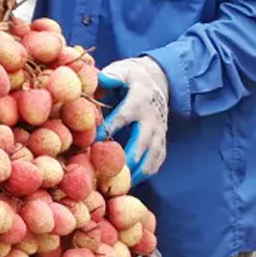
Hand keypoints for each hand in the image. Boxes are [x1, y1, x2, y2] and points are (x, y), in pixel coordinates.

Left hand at [96, 57, 169, 181]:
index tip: (93, 144)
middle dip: (125, 160)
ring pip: (151, 157)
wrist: (160, 80)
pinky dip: (146, 174)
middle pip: (140, 143)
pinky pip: (157, 161)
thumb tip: (99, 79)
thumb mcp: (123, 70)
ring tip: (118, 186)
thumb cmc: (132, 77)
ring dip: (136, 172)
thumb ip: (111, 76)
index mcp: (138, 100)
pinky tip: (131, 184)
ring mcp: (159, 131)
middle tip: (107, 175)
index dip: (108, 130)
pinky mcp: (162, 140)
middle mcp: (151, 118)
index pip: (122, 118)